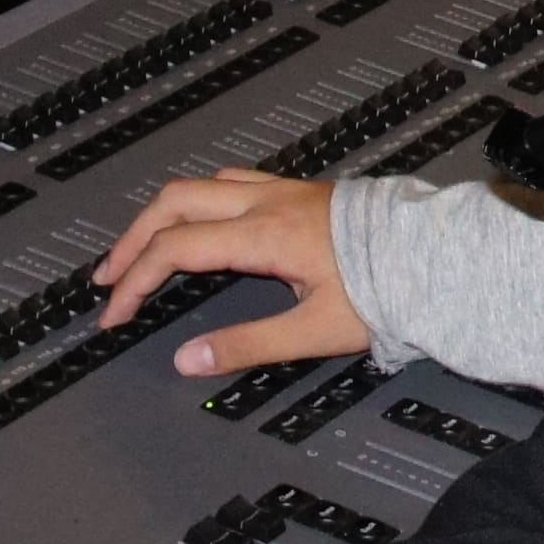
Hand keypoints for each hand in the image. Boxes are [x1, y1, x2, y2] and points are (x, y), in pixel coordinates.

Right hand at [90, 169, 366, 377]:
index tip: (114, 316)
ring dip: (161, 216)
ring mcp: (282, 190)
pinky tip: (195, 226)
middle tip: (108, 279)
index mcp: (265, 234)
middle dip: (132, 239)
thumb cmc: (384, 292)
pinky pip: (230, 183)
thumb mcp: (315, 330)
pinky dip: (196, 204)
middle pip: (175, 202)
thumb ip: (247, 345)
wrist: (435, 254)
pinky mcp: (297, 191)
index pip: (176, 249)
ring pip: (201, 184)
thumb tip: (186, 361)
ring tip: (138, 251)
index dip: (135, 282)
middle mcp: (266, 201)